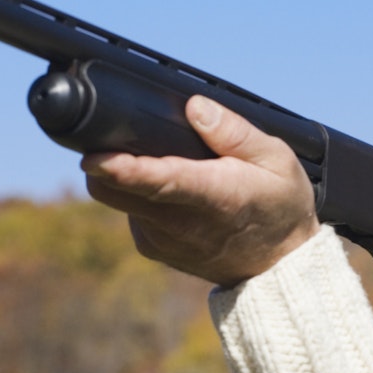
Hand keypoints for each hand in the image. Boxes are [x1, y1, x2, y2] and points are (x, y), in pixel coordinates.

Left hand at [81, 95, 320, 286]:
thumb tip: (194, 107)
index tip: (93, 157)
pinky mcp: (153, 249)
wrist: (278, 266)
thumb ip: (235, 131)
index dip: (123, 170)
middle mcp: (180, 224)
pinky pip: (129, 213)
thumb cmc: (279, 205)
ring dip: (124, 178)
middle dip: (103, 161)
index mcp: (213, 197)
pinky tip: (168, 193)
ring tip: (161, 164)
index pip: (159, 183)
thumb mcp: (276, 159)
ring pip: (118, 198)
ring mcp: (162, 241)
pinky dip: (137, 197)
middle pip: (115, 190)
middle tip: (112, 134)